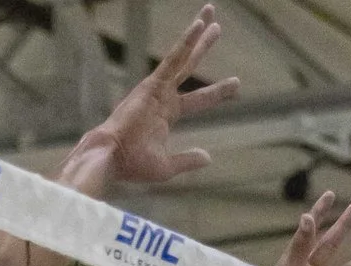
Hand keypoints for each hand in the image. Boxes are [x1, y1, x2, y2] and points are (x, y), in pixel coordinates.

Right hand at [71, 7, 238, 190]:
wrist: (113, 158)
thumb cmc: (133, 165)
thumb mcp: (168, 166)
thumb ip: (188, 159)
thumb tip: (208, 157)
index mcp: (167, 113)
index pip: (199, 98)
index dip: (217, 92)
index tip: (237, 84)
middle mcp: (163, 95)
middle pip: (189, 65)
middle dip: (203, 46)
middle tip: (217, 27)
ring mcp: (157, 87)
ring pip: (183, 56)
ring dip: (197, 36)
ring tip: (211, 14)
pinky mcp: (152, 84)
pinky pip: (173, 58)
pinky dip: (186, 42)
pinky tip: (198, 26)